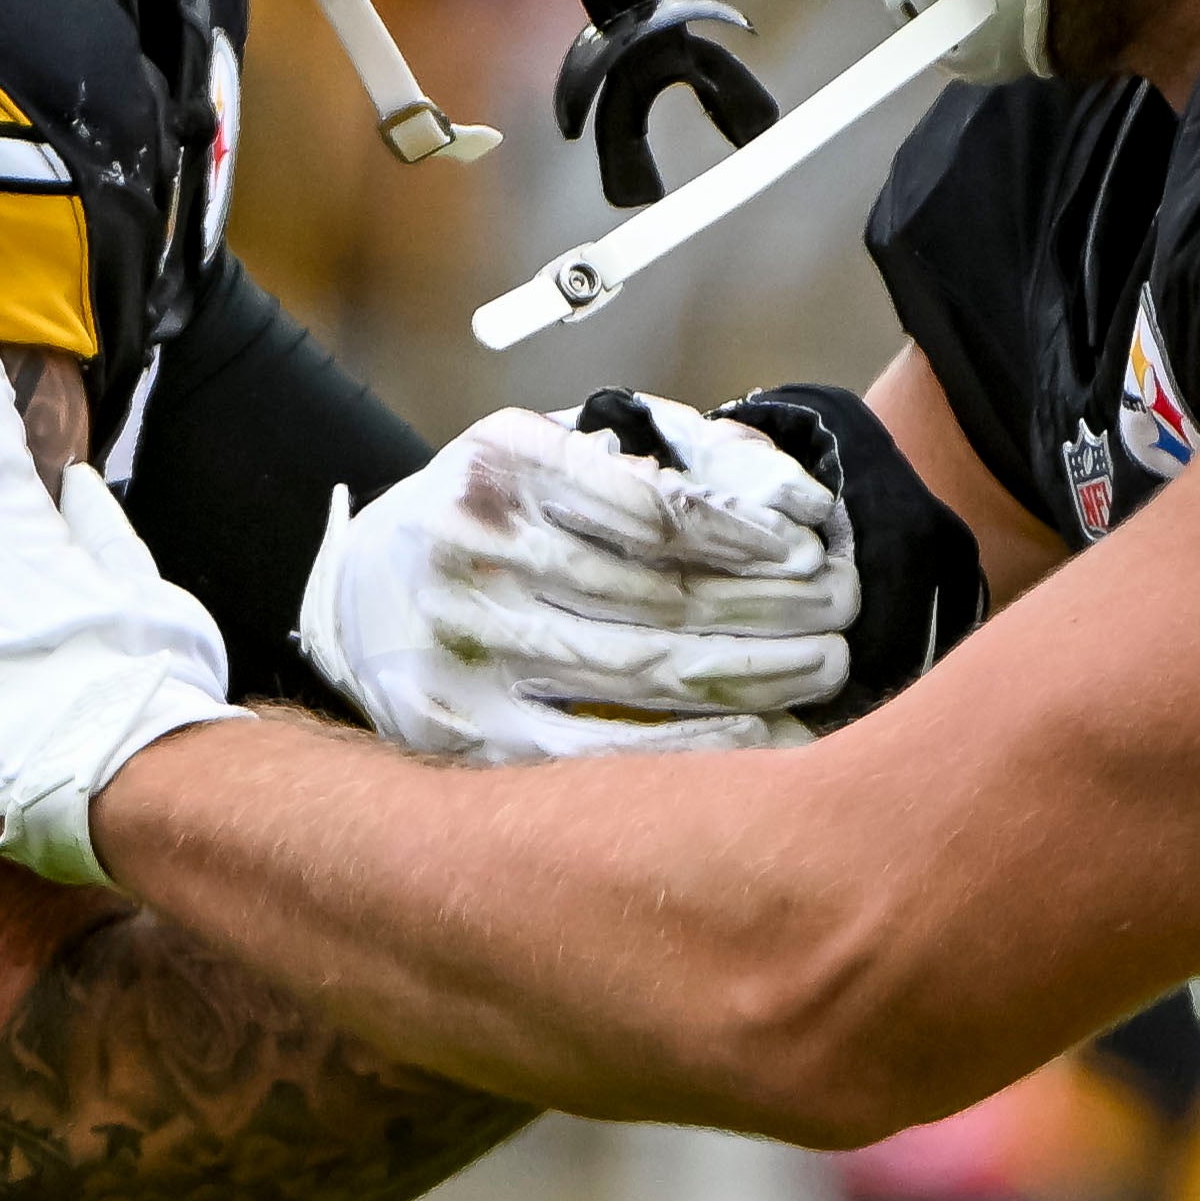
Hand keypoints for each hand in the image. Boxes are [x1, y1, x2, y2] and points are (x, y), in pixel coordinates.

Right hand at [299, 399, 852, 760]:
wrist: (355, 594)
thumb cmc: (489, 516)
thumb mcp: (544, 452)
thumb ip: (649, 460)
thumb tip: (790, 497)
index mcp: (502, 458)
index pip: (655, 506)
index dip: (747, 535)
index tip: (811, 549)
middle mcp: (475, 546)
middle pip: (660, 592)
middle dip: (771, 606)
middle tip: (843, 611)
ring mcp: (465, 642)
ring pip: (641, 668)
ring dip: (751, 674)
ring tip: (823, 667)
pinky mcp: (462, 726)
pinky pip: (598, 748)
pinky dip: (691, 747)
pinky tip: (760, 737)